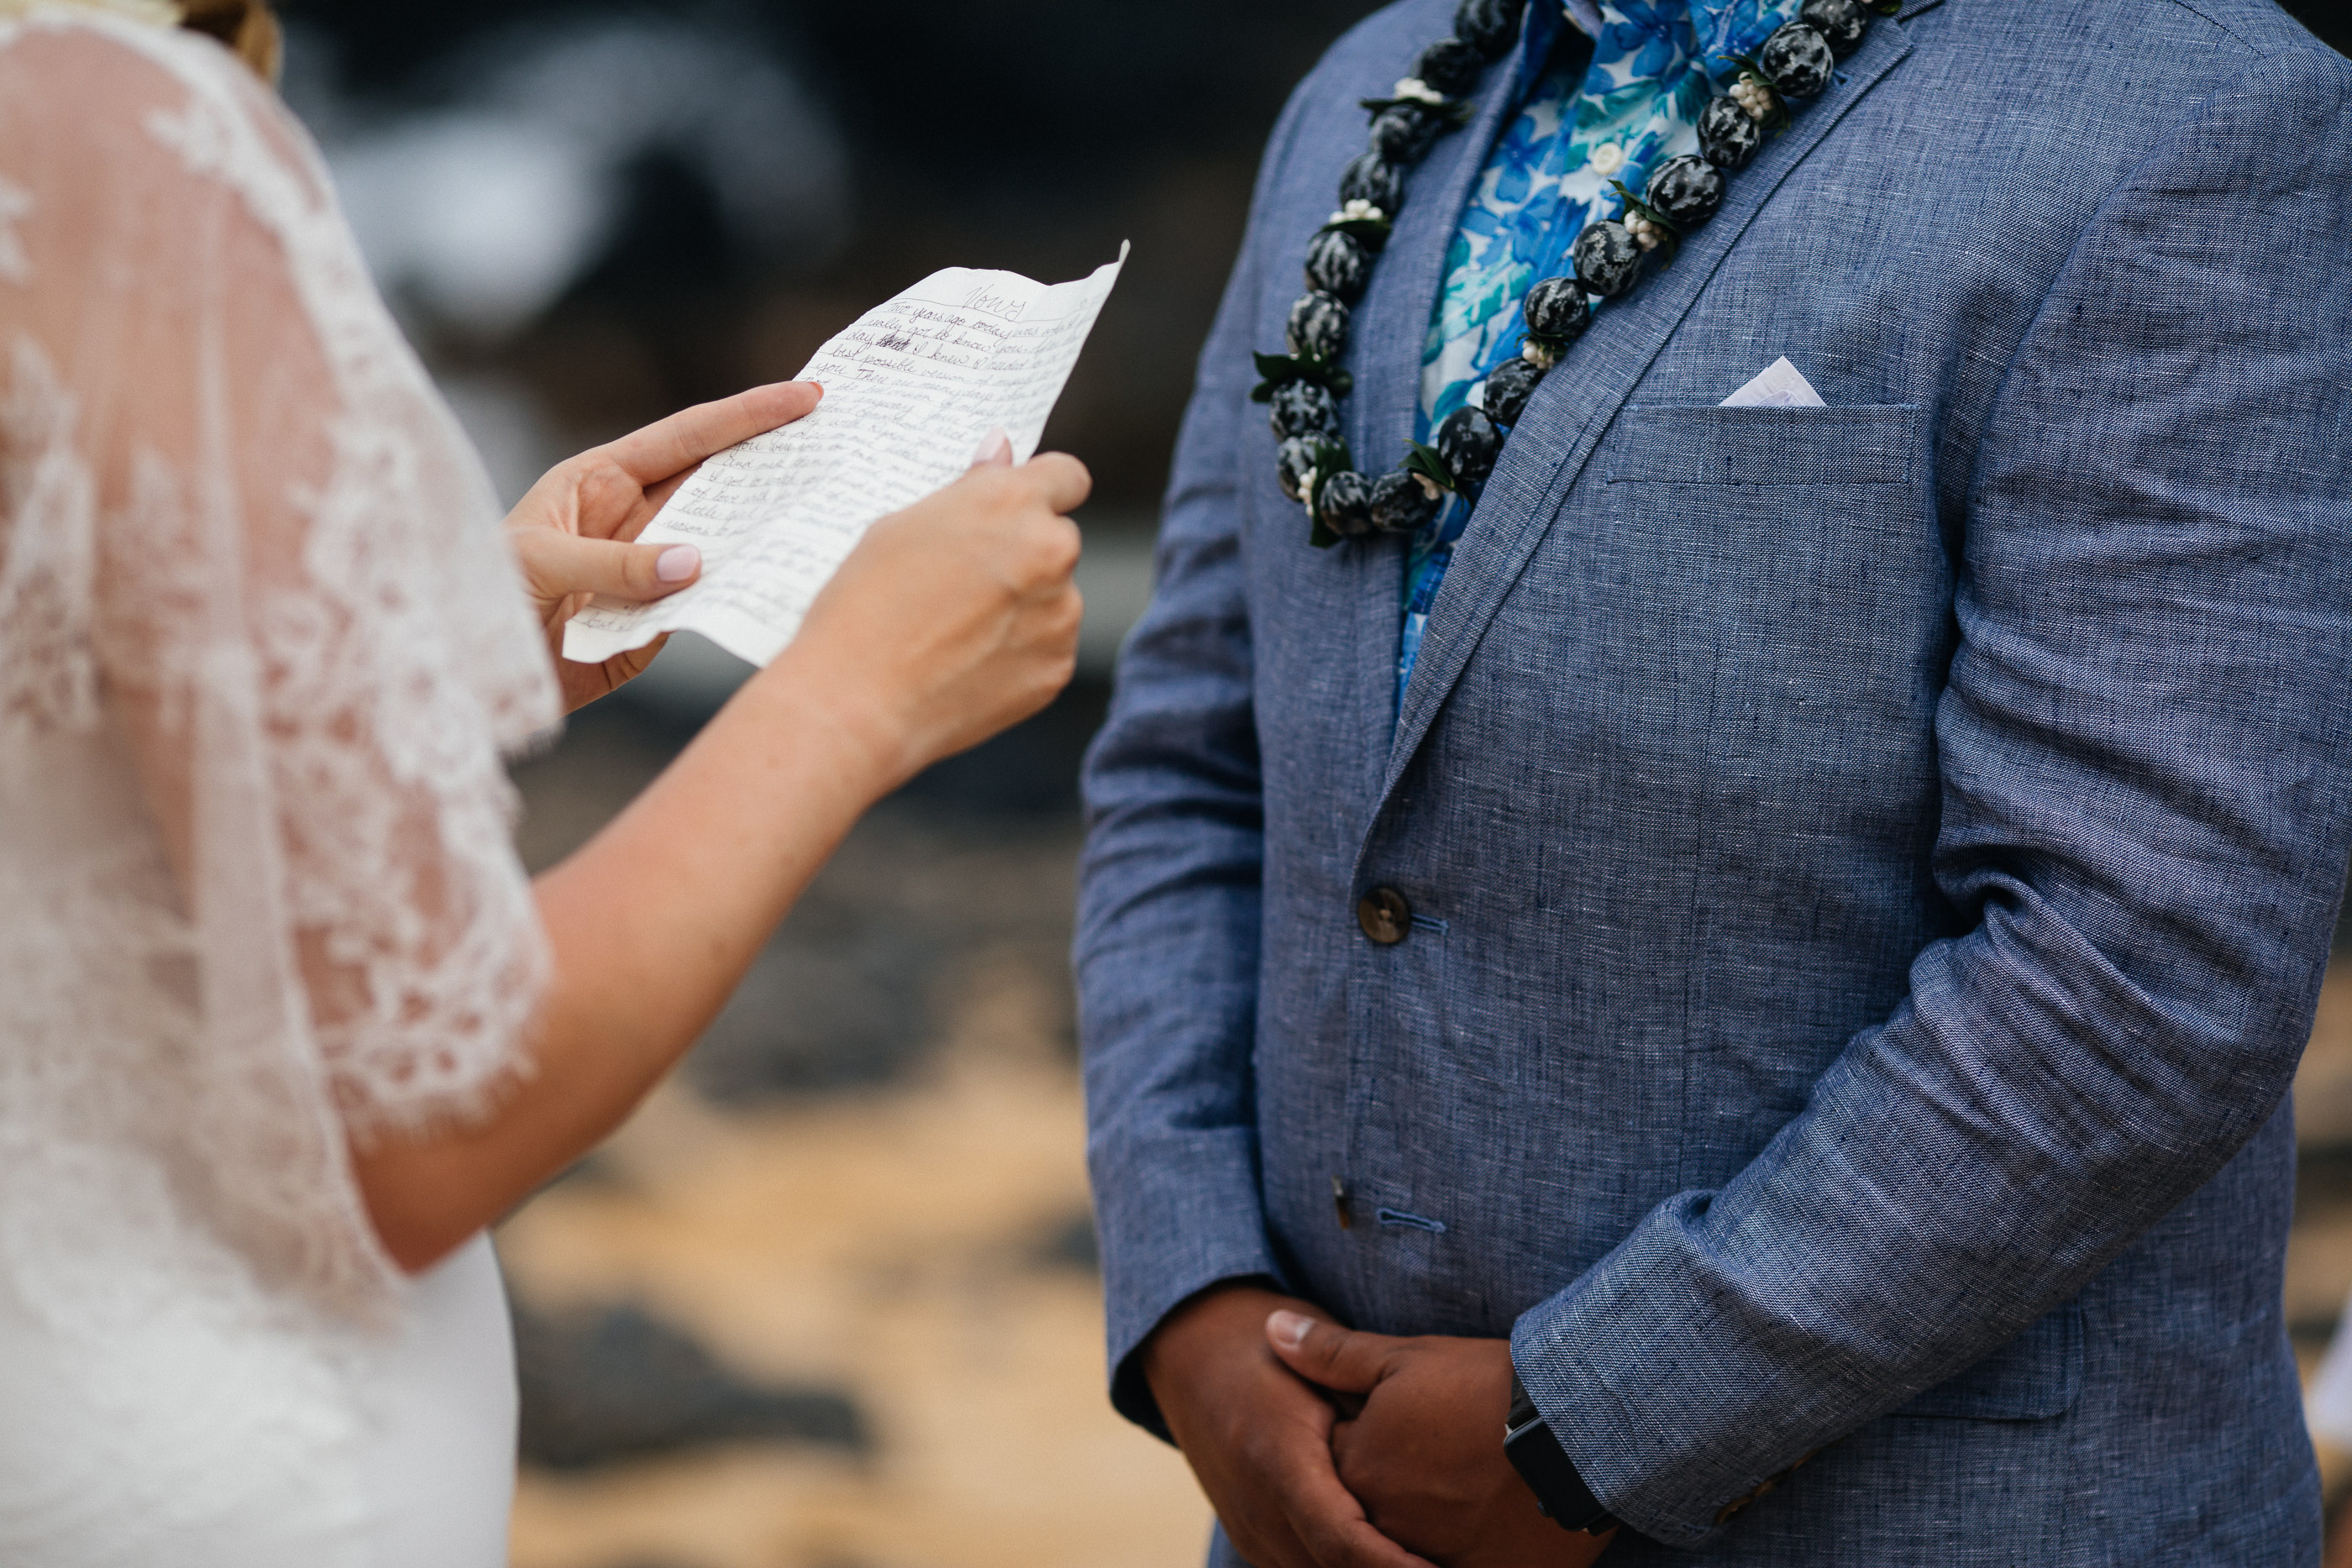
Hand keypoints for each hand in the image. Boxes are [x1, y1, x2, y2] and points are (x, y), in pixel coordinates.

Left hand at [505, 381, 823, 711]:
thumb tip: (695, 562)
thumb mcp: (538, 564)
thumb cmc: (478, 595)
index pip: (687, 438)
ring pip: (721, 544)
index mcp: (602, 481)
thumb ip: (615, 563)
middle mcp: (633, 520)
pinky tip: (779, 586)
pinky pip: (705, 605)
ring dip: (766, 533)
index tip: (805, 397)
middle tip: (840, 445)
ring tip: (826, 515)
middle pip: (717, 484)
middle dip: (774, 464)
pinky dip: (738, 598)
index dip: (747, 416)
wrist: (461, 673)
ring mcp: (648, 572)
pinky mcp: (654, 625)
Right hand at [773, 433, 1089, 789]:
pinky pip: (1048, 647)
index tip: (1026, 508)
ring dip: (1024, 606)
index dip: (1047, 489)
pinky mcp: (1057, 667)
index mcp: (1011, 502)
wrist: (856, 702)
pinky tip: (966, 665)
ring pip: (1055, 598)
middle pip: (1058, 540)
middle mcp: (1051, 551)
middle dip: (1025, 554)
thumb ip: (970, 490)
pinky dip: (1020, 653)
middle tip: (966, 582)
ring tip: (956, 631)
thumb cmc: (864, 606)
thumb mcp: (903, 526)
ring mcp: (1061, 614)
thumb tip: (1002, 451)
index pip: (1067, 476)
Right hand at [1142, 1285, 1438, 1567]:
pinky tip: (1384, 1555)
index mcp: (1279, 1459)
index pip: (1342, 1541)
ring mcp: (1249, 1529)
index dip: (1393, 1567)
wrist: (1192, 1353)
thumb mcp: (1320, 1372)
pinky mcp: (1250, 1537)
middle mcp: (1257, 1507)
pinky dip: (1338, 1567)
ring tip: (1423, 1562)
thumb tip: (1435, 1452)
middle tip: (1447, 1565)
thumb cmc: (1270, 1354)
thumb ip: (1367, 1414)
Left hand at [1267, 1313, 1612, 1567]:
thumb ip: (1331, 1354)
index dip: (1355, 1437)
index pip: (1327, 1461)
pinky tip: (1480, 1519)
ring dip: (1418, 1520)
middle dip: (1383, 1485)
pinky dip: (1455, 1547)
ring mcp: (1427, 1556)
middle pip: (1363, 1508)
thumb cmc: (1488, 1386)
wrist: (1577, 1430)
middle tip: (1433, 1458)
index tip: (1389, 1424)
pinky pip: (1443, 1565)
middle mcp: (1381, 1523)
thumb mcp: (1403, 1358)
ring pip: (1402, 1542)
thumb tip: (1270, 1329)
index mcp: (1356, 1467)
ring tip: (1457, 1487)